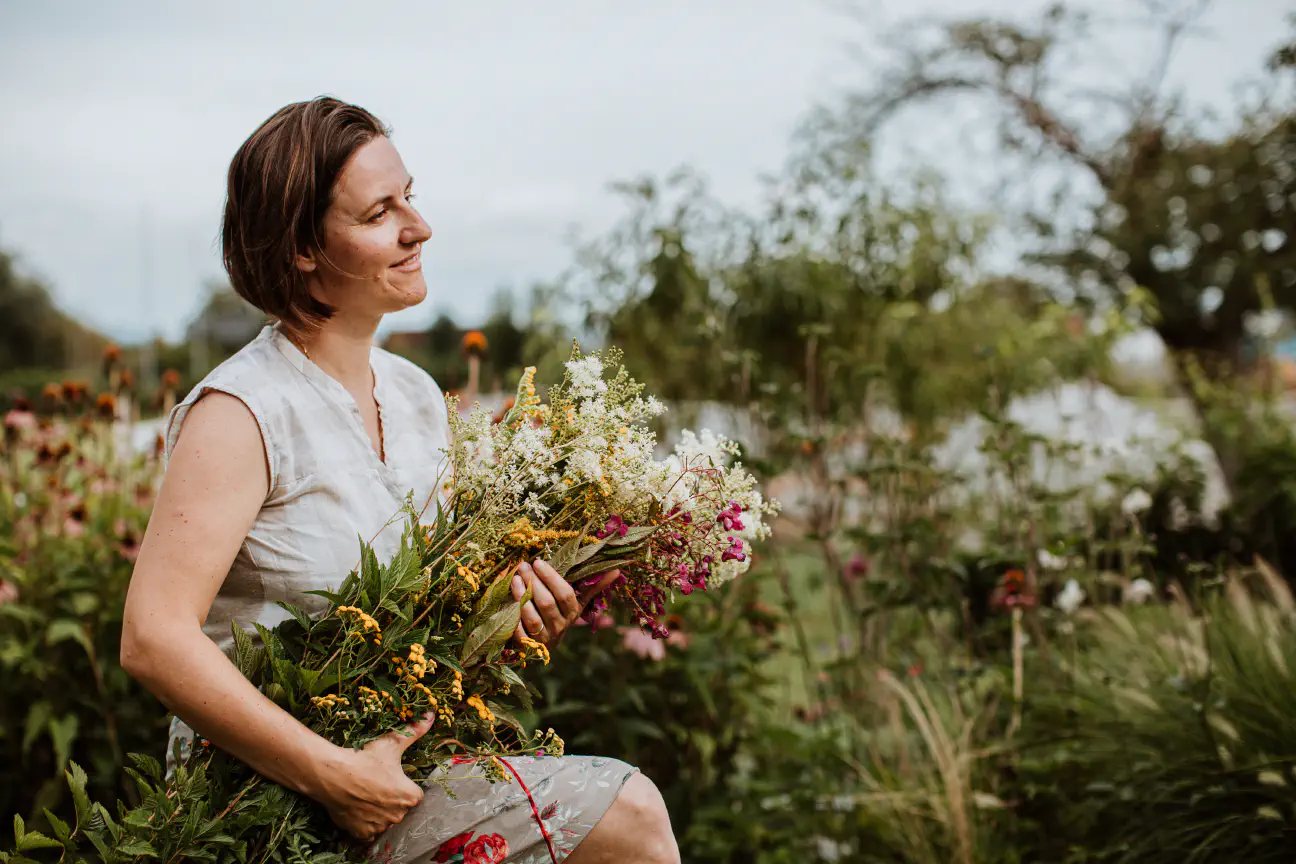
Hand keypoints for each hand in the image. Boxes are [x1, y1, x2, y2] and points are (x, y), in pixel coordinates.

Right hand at [310, 712, 434, 840]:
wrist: (333, 775)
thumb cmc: (365, 759)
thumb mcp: (392, 743)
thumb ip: (414, 731)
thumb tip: (431, 715)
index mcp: (410, 797)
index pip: (414, 795)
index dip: (403, 786)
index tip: (392, 778)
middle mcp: (398, 815)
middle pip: (399, 809)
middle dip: (391, 799)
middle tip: (376, 784)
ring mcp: (379, 826)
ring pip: (384, 820)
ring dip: (378, 811)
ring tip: (365, 794)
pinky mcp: (362, 832)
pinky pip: (368, 831)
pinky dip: (365, 823)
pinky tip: (358, 808)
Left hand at [511, 560, 619, 648]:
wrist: (546, 643)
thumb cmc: (561, 613)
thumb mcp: (577, 602)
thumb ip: (593, 587)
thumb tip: (617, 571)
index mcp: (573, 613)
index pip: (564, 594)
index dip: (551, 578)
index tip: (539, 562)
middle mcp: (560, 626)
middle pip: (547, 603)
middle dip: (534, 582)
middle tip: (524, 566)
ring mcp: (544, 637)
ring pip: (532, 616)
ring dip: (522, 596)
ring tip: (515, 579)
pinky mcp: (527, 645)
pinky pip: (519, 630)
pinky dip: (514, 615)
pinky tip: (508, 599)